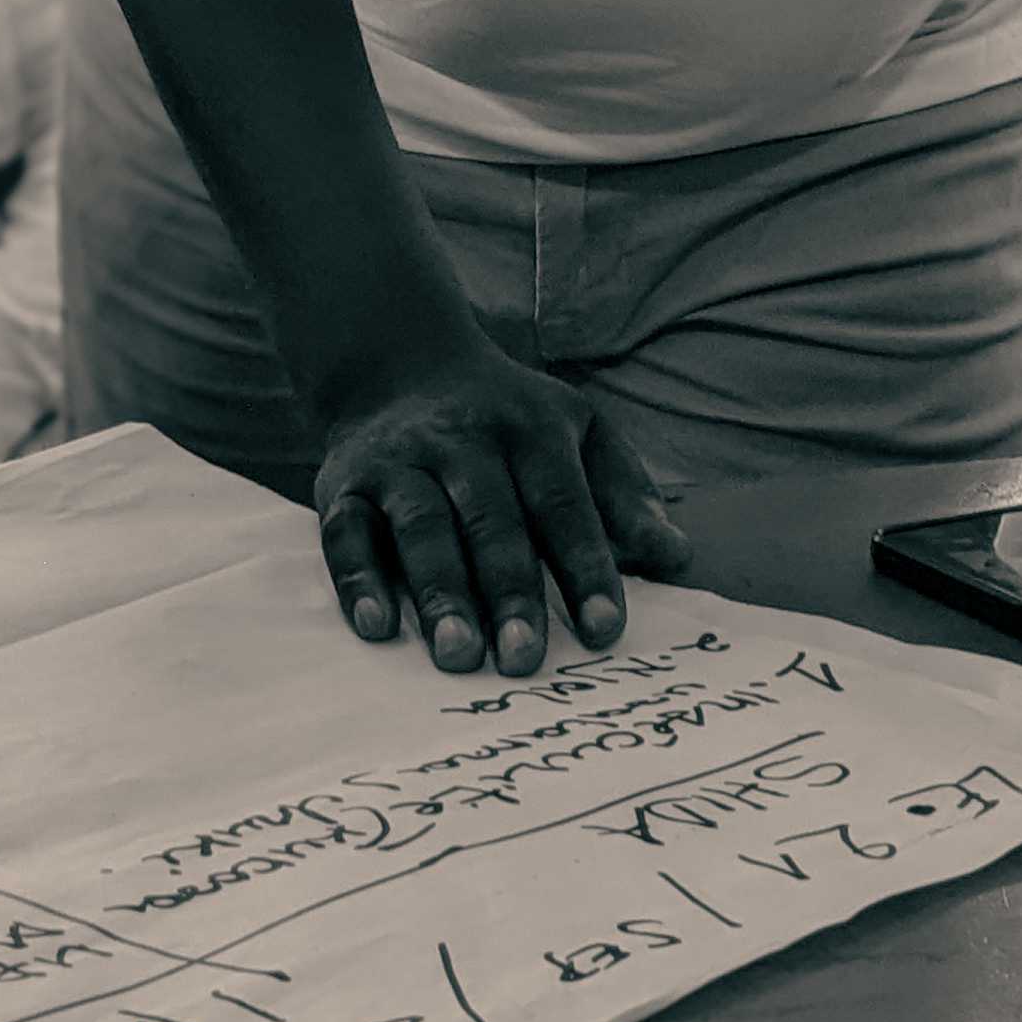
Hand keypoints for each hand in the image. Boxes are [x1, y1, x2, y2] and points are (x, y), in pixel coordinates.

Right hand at [312, 332, 687, 677]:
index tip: (604, 630)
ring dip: (439, 590)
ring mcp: (400, 460)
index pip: (564, 503)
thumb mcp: (580, 432)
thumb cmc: (509, 420)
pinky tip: (376, 626)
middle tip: (525, 659)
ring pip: (421, 526)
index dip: (585, 566)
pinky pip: (347, 532)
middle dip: (509, 590)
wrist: (398, 361)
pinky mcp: (344, 484)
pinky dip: (358, 578)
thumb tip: (677, 557)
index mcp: (531, 430)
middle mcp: (463, 440)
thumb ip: (627, 496)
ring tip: (458, 653)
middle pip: (491, 520)